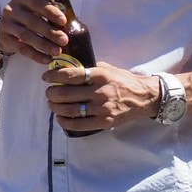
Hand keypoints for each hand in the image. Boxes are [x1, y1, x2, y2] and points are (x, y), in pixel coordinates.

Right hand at [0, 0, 74, 60]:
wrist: (6, 27)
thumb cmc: (28, 14)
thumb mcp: (36, 6)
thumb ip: (48, 4)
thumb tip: (65, 6)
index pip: (37, 3)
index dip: (51, 12)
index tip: (64, 21)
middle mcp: (11, 9)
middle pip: (33, 22)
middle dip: (50, 32)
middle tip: (64, 40)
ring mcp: (6, 24)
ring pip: (27, 36)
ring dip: (44, 45)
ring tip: (57, 51)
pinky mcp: (4, 39)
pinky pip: (21, 49)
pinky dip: (35, 55)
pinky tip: (47, 59)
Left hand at [42, 61, 159, 132]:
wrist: (145, 97)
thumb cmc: (124, 81)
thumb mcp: (109, 69)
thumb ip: (90, 68)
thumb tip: (68, 68)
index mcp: (101, 75)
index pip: (70, 75)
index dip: (53, 76)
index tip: (46, 76)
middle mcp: (101, 91)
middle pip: (66, 93)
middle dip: (51, 93)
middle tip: (49, 92)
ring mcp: (103, 108)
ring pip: (69, 109)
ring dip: (55, 107)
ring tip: (52, 104)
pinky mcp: (105, 121)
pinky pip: (78, 124)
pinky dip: (65, 121)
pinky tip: (60, 117)